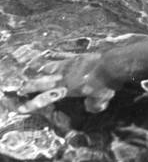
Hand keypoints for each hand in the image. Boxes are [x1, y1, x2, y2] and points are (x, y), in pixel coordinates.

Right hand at [17, 34, 147, 113]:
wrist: (113, 64)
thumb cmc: (106, 84)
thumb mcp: (100, 100)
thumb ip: (92, 106)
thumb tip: (90, 107)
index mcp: (67, 88)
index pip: (46, 98)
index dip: (33, 104)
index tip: (22, 108)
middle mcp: (64, 76)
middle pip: (42, 80)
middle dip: (30, 85)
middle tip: (20, 88)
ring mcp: (69, 64)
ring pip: (49, 66)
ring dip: (39, 68)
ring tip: (31, 69)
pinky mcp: (77, 56)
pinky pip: (62, 55)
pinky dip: (54, 55)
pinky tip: (49, 53)